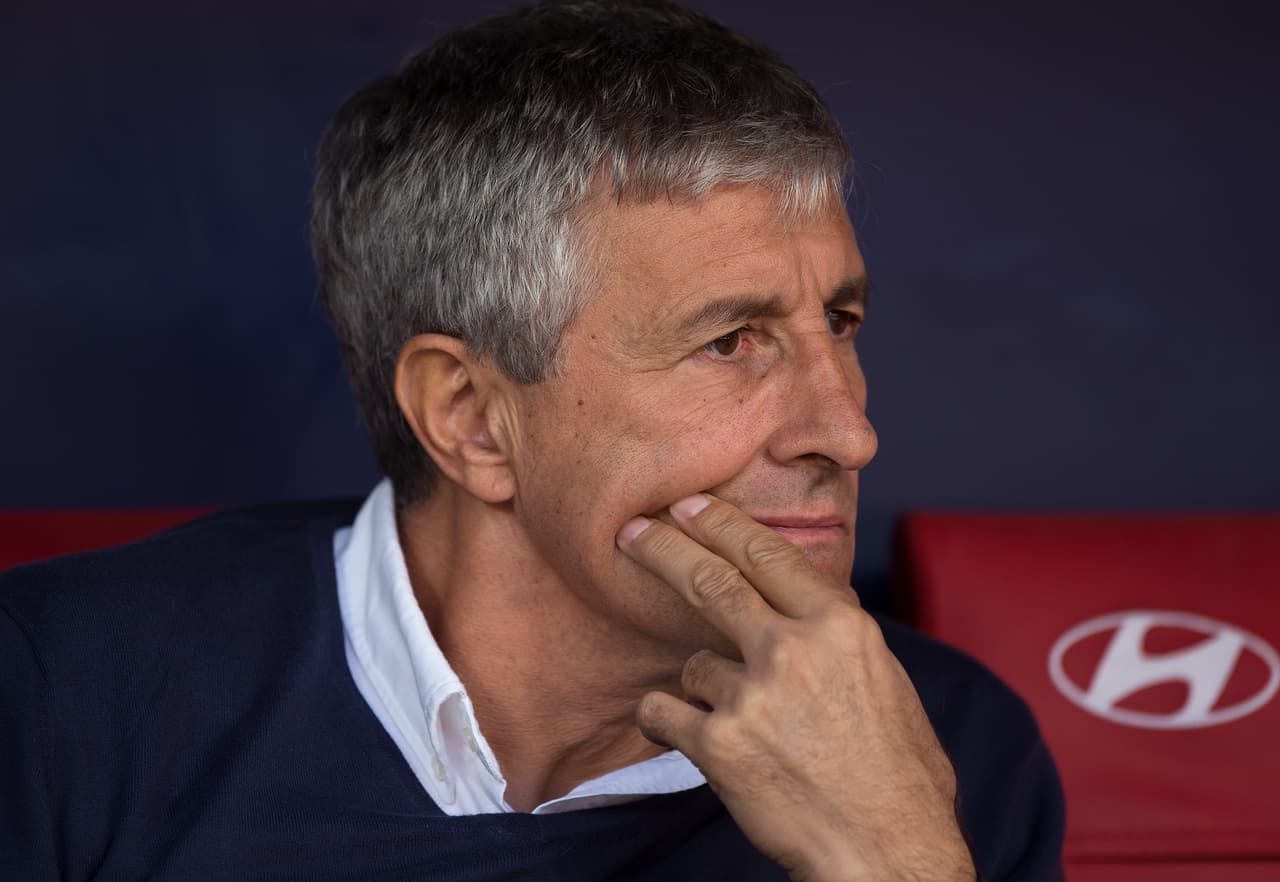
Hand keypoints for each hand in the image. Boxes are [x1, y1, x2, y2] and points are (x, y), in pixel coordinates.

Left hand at [616, 493, 975, 881]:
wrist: (885, 852)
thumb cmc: (898, 776)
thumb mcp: (887, 683)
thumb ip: (839, 639)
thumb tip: (808, 609)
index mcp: (841, 627)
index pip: (767, 555)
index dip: (721, 525)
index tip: (689, 507)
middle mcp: (794, 649)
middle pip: (711, 579)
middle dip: (664, 547)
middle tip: (633, 529)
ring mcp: (752, 695)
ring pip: (695, 664)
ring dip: (706, 686)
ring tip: (747, 727)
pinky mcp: (718, 744)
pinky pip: (663, 710)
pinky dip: (666, 717)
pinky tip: (684, 731)